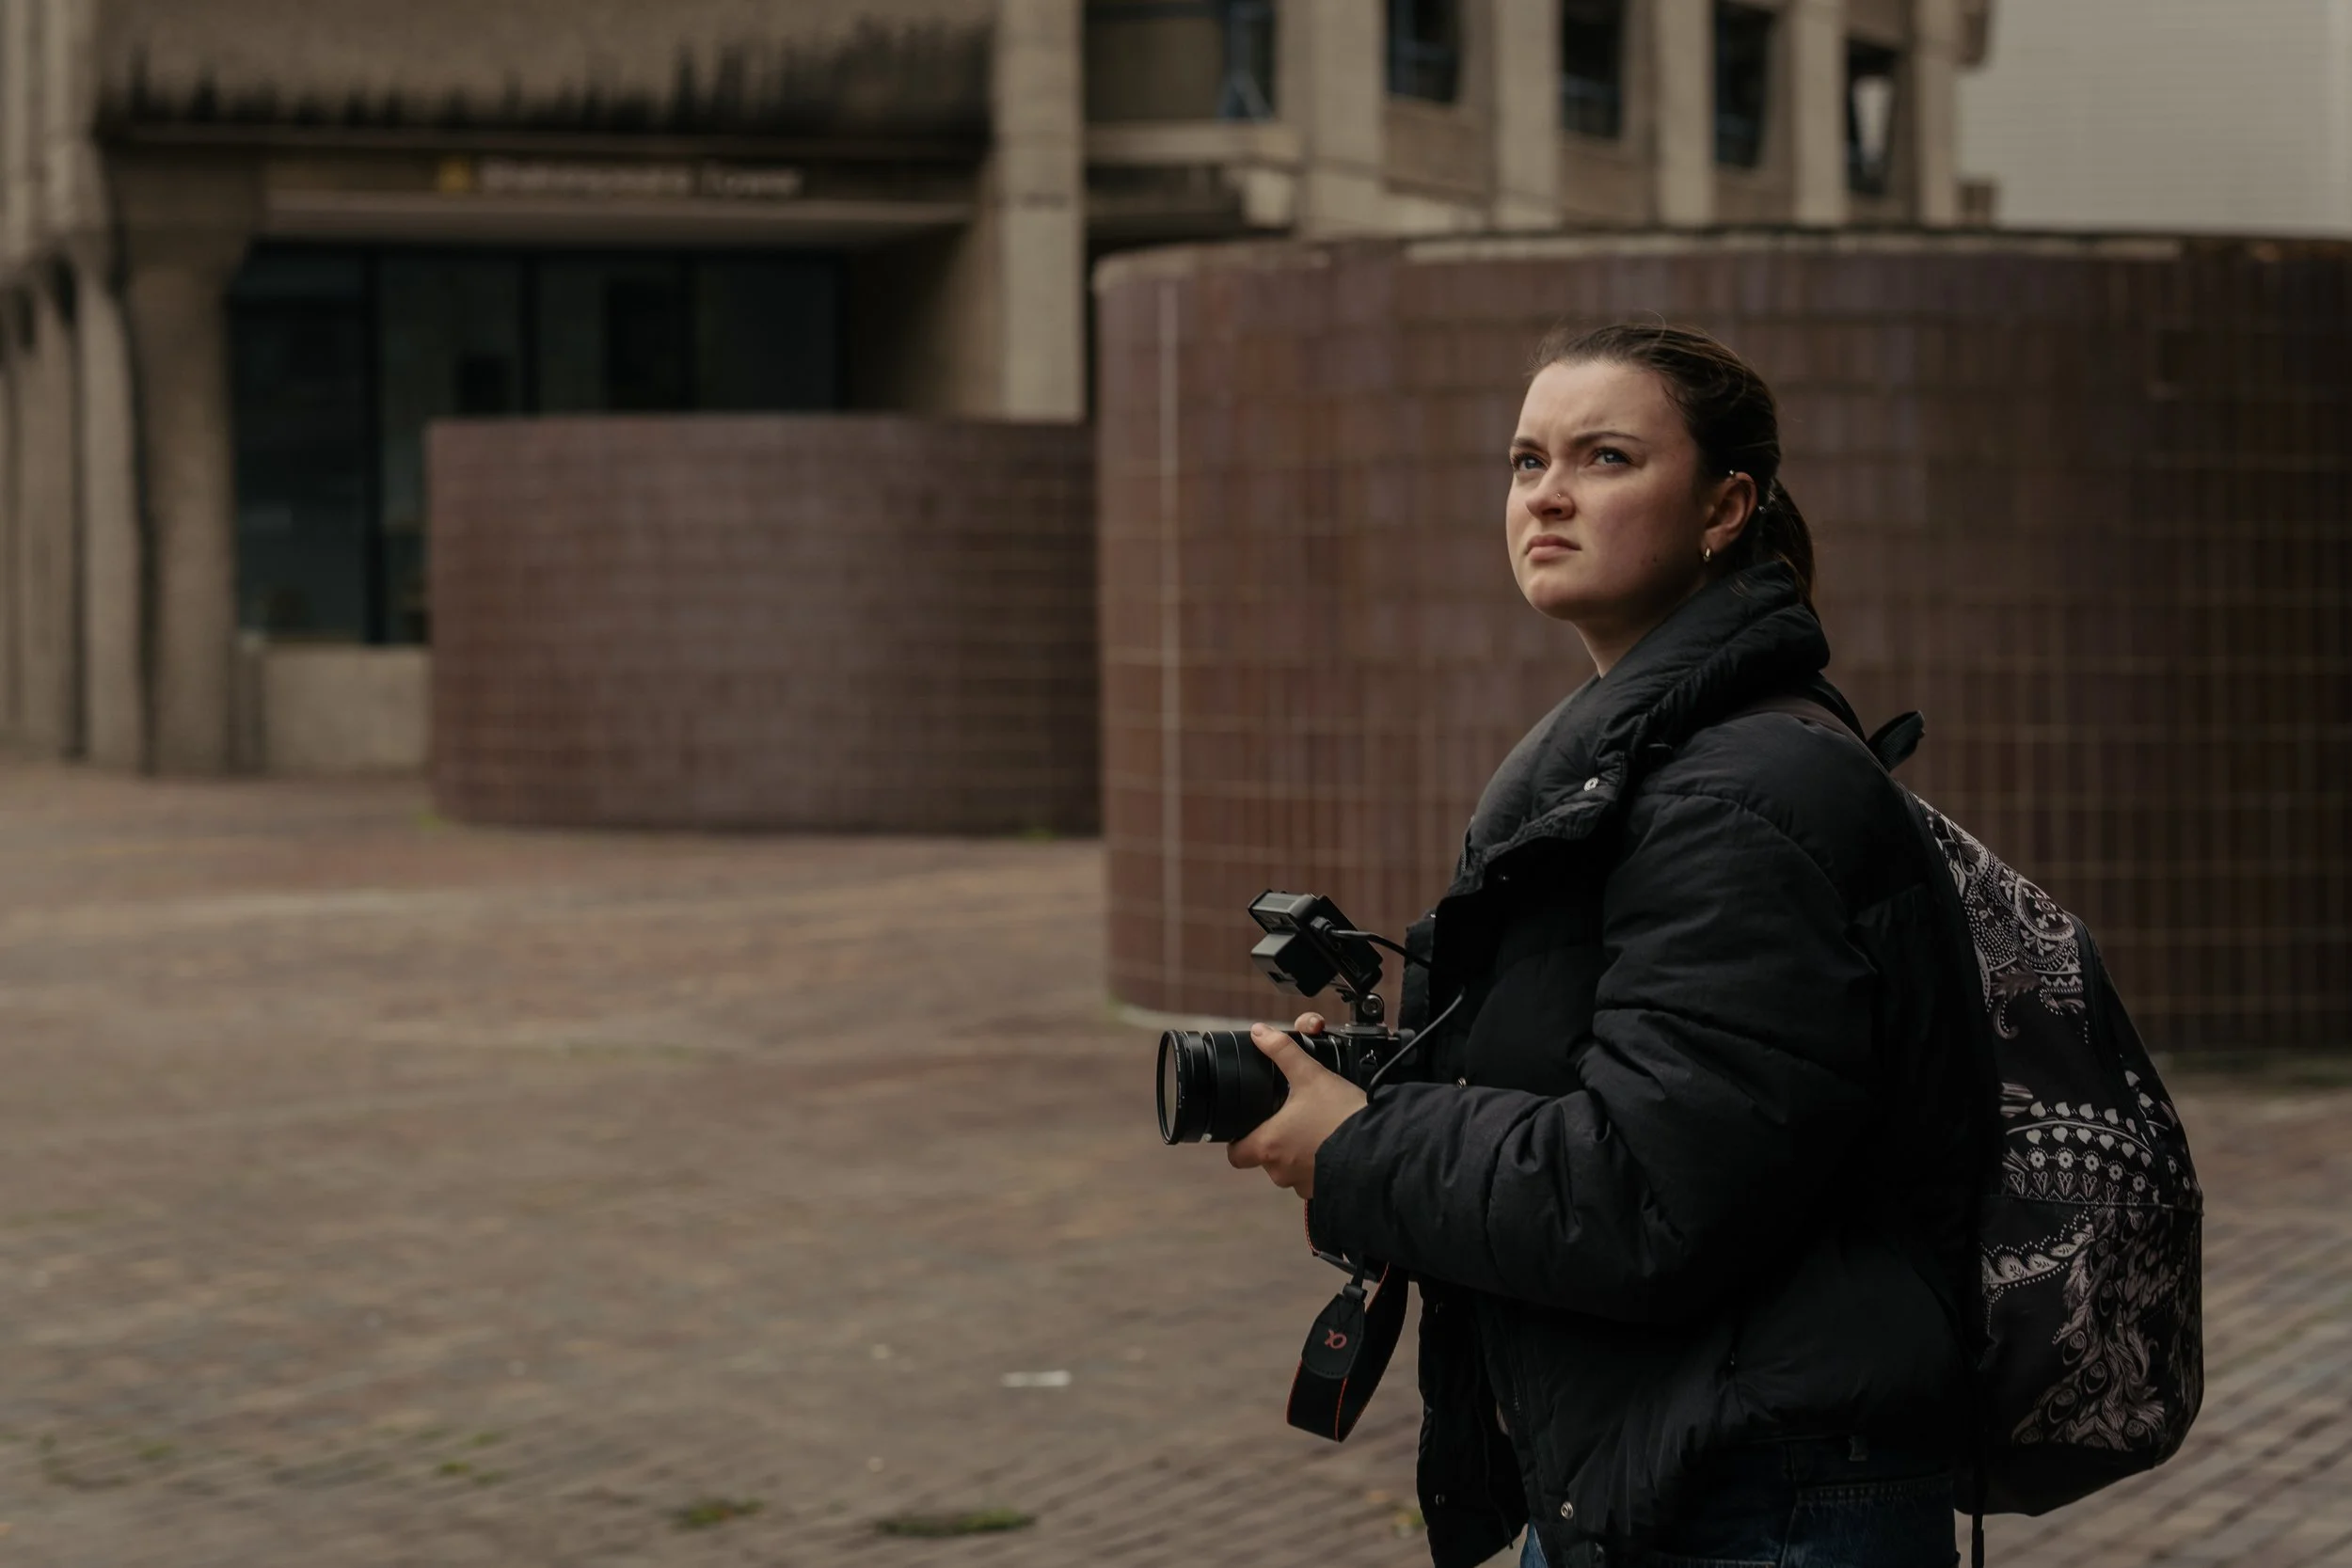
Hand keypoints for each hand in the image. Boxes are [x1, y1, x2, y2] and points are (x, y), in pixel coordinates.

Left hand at [1226, 1012, 1367, 1199]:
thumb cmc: (1340, 1115)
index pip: (1236, 1155)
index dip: (1239, 1141)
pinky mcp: (1324, 1191)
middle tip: (1291, 1120)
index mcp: (1268, 1145)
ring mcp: (1302, 1184)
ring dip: (1297, 1154)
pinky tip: (1331, 1146)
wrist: (1380, 1147)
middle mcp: (1280, 1170)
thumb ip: (1282, 1051)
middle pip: (1265, 1159)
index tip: (1250, 1127)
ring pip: (1289, 1170)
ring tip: (1315, 1131)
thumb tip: (1259, 1032)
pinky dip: (1318, 1165)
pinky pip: (1312, 1179)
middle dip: (1276, 1141)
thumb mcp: (1310, 1075)